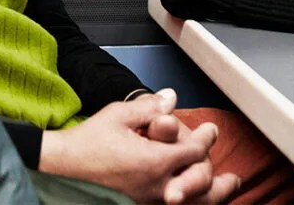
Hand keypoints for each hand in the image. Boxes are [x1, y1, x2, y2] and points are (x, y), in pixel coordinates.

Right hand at [39, 92, 232, 203]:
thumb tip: (171, 98)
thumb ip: (149, 107)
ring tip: (225, 191)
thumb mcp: (118, 115)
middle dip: (218, 176)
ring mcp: (148, 200)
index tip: (211, 130)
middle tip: (232, 173)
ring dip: (212, 197)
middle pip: (200, 183)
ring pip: (192, 203)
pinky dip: (191, 204)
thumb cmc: (88, 141)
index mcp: (155, 161)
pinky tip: (193, 199)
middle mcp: (157, 185)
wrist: (62, 167)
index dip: (206, 139)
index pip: (193, 151)